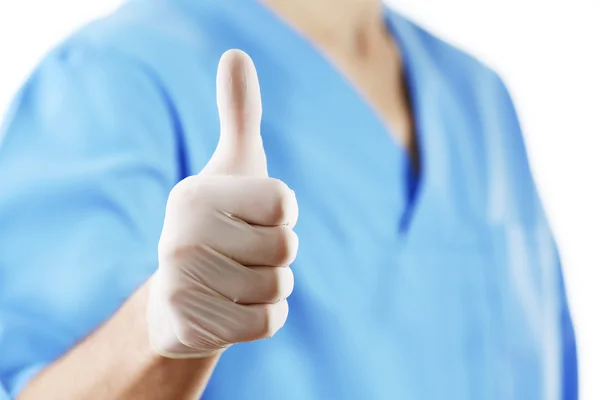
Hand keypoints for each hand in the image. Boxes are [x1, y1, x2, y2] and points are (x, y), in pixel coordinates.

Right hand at [147, 49, 298, 358]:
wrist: (177, 298)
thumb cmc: (219, 224)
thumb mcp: (232, 168)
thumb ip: (239, 114)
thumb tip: (236, 54)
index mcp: (195, 195)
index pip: (284, 203)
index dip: (281, 213)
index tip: (254, 216)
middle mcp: (181, 236)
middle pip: (286, 248)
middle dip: (276, 253)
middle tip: (242, 253)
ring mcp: (182, 283)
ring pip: (280, 286)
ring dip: (270, 285)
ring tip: (236, 280)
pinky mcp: (191, 326)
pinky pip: (269, 322)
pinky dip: (263, 316)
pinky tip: (233, 308)